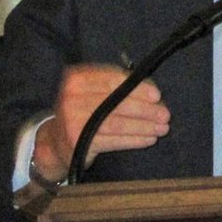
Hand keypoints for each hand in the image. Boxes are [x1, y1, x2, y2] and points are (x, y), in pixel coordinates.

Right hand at [32, 63, 170, 180]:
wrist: (56, 140)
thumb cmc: (83, 109)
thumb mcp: (92, 91)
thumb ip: (116, 86)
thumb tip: (152, 93)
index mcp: (76, 79)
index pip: (112, 81)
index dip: (137, 88)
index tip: (157, 95)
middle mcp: (71, 97)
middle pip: (117, 102)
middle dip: (146, 109)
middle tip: (165, 115)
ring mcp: (73, 121)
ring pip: (117, 123)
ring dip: (144, 126)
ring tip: (162, 128)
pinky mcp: (78, 143)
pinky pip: (113, 141)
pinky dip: (134, 140)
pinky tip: (148, 139)